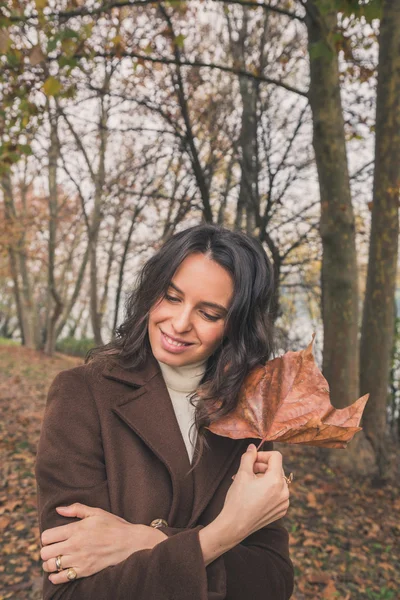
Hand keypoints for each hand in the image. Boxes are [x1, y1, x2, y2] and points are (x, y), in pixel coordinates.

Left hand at [40, 503, 167, 583]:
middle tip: (52, 549)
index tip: (51, 538)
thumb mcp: (96, 512)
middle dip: (46, 551)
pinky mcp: (84, 571)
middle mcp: (74, 545)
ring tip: (55, 560)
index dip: (46, 537)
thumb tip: (59, 509)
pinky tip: (58, 572)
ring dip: (49, 564)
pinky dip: (55, 577)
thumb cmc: (113, 525)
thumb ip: (76, 509)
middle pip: (45, 553)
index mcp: (76, 529)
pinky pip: (62, 578)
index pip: (47, 536)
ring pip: (51, 566)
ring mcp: (79, 560)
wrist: (129, 542)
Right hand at [222, 446, 289, 539]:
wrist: (234, 526)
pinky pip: (278, 493)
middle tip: (247, 470)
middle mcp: (284, 492)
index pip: (276, 457)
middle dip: (262, 466)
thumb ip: (249, 457)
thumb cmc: (237, 500)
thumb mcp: (242, 474)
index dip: (263, 455)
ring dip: (264, 477)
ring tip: (249, 482)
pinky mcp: (281, 511)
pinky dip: (268, 489)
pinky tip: (254, 493)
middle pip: (276, 469)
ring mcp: (284, 503)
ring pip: (277, 481)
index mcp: (276, 481)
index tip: (252, 459)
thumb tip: (252, 447)